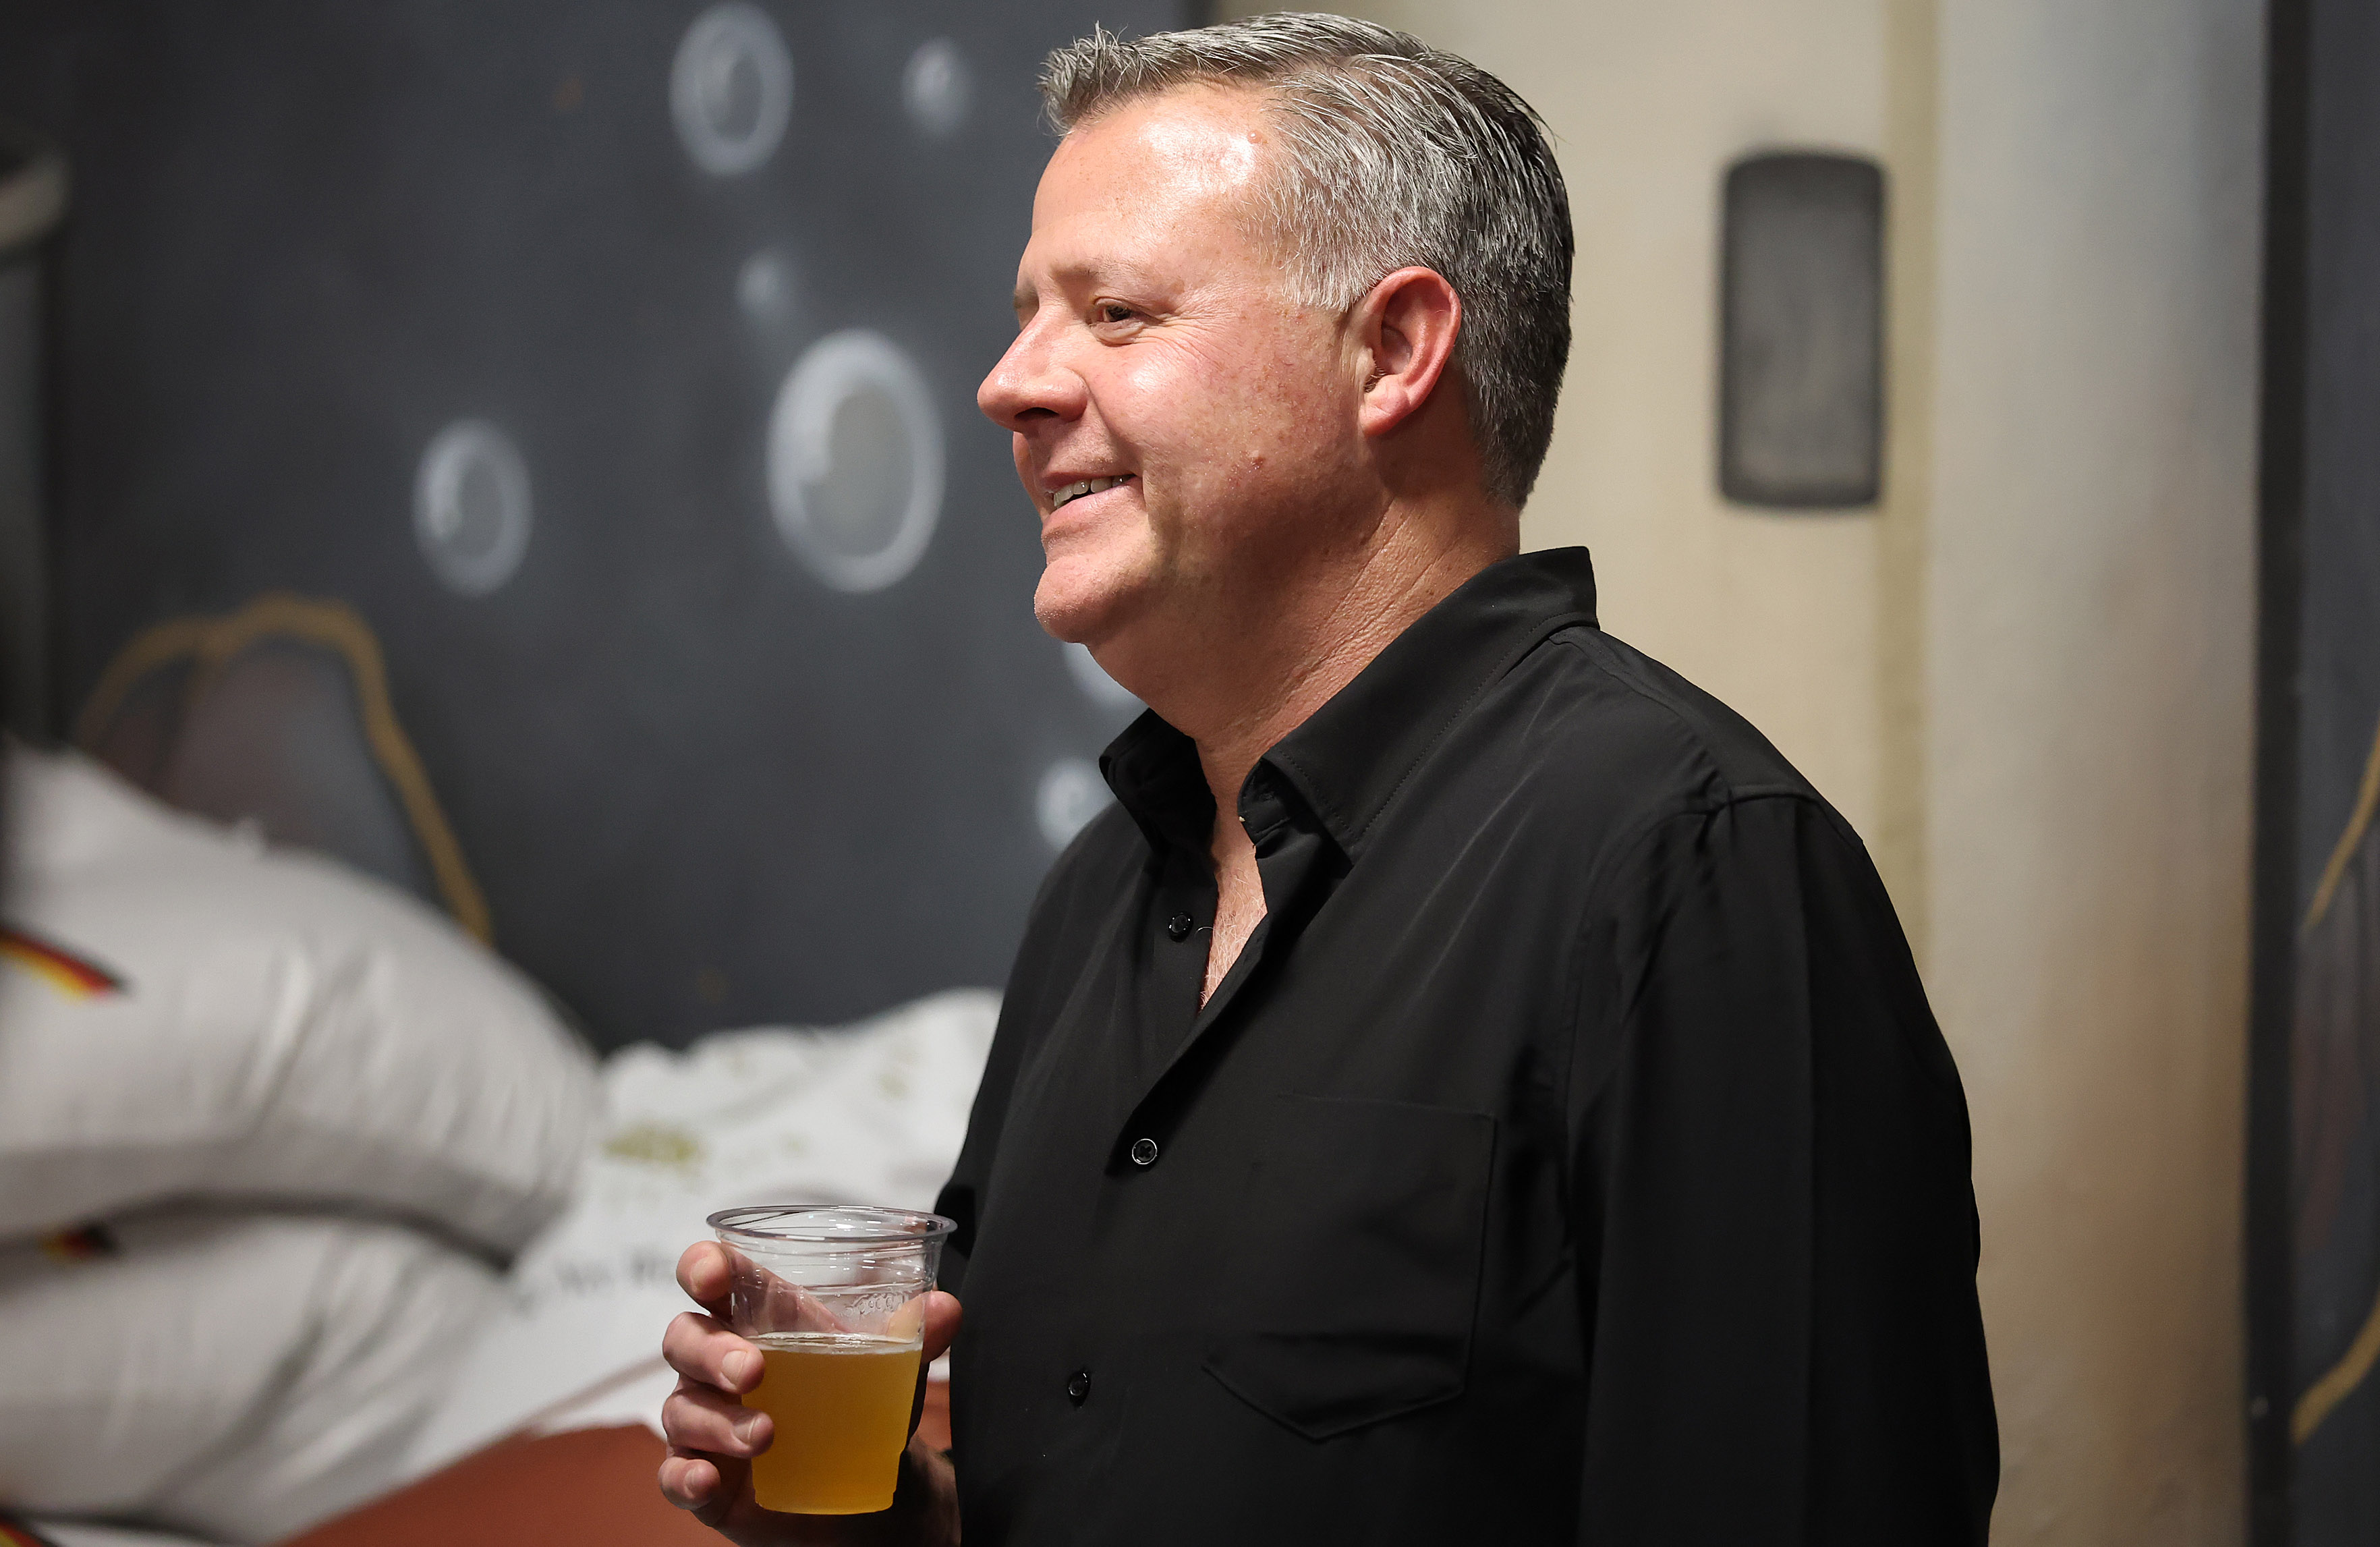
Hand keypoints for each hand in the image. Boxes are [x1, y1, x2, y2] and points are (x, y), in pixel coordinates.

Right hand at [657, 1240, 961, 1542]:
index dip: (703, 1267)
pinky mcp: (703, 1474)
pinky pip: (673, 1472)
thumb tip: (947, 1306)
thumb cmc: (859, 1403)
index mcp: (758, 1317)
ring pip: (681, 1406)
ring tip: (767, 1437)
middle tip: (754, 1371)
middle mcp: (717, 1362)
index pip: (713, 1277)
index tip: (711, 1275)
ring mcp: (704, 1419)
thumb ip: (914, 1337)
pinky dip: (685, 1474)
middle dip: (712, 1350)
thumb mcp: (890, 1369)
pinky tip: (707, 1479)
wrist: (863, 1486)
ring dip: (718, 1420)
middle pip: (685, 1337)